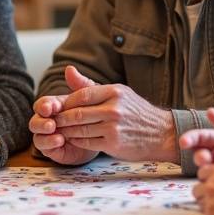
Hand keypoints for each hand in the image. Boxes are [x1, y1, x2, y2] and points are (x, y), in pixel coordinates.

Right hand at [29, 66, 96, 164]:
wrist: (102, 135)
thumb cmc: (94, 112)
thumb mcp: (90, 98)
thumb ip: (80, 85)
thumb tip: (70, 68)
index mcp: (53, 107)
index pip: (43, 104)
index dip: (45, 106)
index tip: (51, 107)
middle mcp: (47, 121)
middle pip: (35, 120)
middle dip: (41, 121)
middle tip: (51, 123)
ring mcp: (48, 136)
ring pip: (37, 135)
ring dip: (45, 134)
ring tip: (56, 133)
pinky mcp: (53, 150)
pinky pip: (45, 148)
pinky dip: (50, 144)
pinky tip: (60, 141)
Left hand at [54, 66, 176, 161]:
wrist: (161, 133)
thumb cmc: (135, 112)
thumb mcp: (118, 92)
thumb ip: (89, 85)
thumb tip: (68, 70)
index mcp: (115, 92)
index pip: (81, 95)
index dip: (67, 102)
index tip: (59, 107)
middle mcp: (114, 108)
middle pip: (78, 113)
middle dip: (62, 119)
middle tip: (53, 121)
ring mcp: (114, 127)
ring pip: (80, 129)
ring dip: (66, 131)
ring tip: (60, 131)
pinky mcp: (113, 144)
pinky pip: (87, 142)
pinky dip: (76, 141)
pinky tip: (73, 139)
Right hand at [179, 108, 213, 174]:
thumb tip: (210, 111)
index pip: (201, 136)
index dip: (191, 138)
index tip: (184, 142)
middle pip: (198, 153)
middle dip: (197, 155)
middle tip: (204, 159)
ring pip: (204, 169)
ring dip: (203, 169)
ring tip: (210, 170)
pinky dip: (210, 182)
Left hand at [193, 163, 213, 214]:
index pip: (202, 173)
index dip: (208, 179)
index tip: (213, 183)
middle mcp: (210, 184)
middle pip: (197, 188)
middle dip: (204, 192)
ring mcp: (209, 198)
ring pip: (199, 201)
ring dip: (207, 204)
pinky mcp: (211, 213)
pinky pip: (205, 213)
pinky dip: (213, 214)